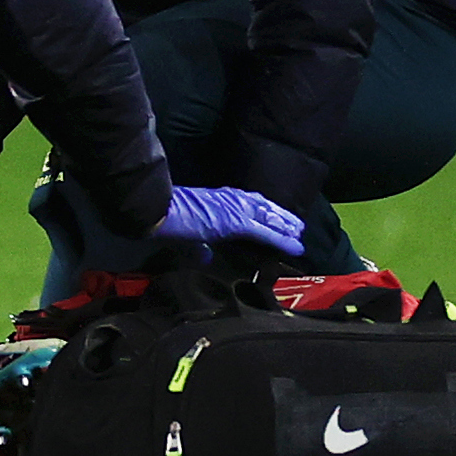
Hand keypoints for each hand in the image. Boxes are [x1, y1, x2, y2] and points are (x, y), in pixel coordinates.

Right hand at [156, 185, 307, 257]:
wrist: (154, 210)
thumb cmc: (164, 219)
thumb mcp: (185, 235)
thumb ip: (198, 247)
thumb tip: (205, 256)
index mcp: (216, 200)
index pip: (247, 203)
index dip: (263, 211)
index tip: (276, 218)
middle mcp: (228, 199)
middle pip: (262, 206)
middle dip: (280, 216)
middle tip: (297, 226)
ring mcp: (233, 209)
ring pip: (268, 217)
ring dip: (285, 225)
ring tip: (300, 233)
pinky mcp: (235, 222)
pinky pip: (265, 232)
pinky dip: (282, 239)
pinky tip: (295, 246)